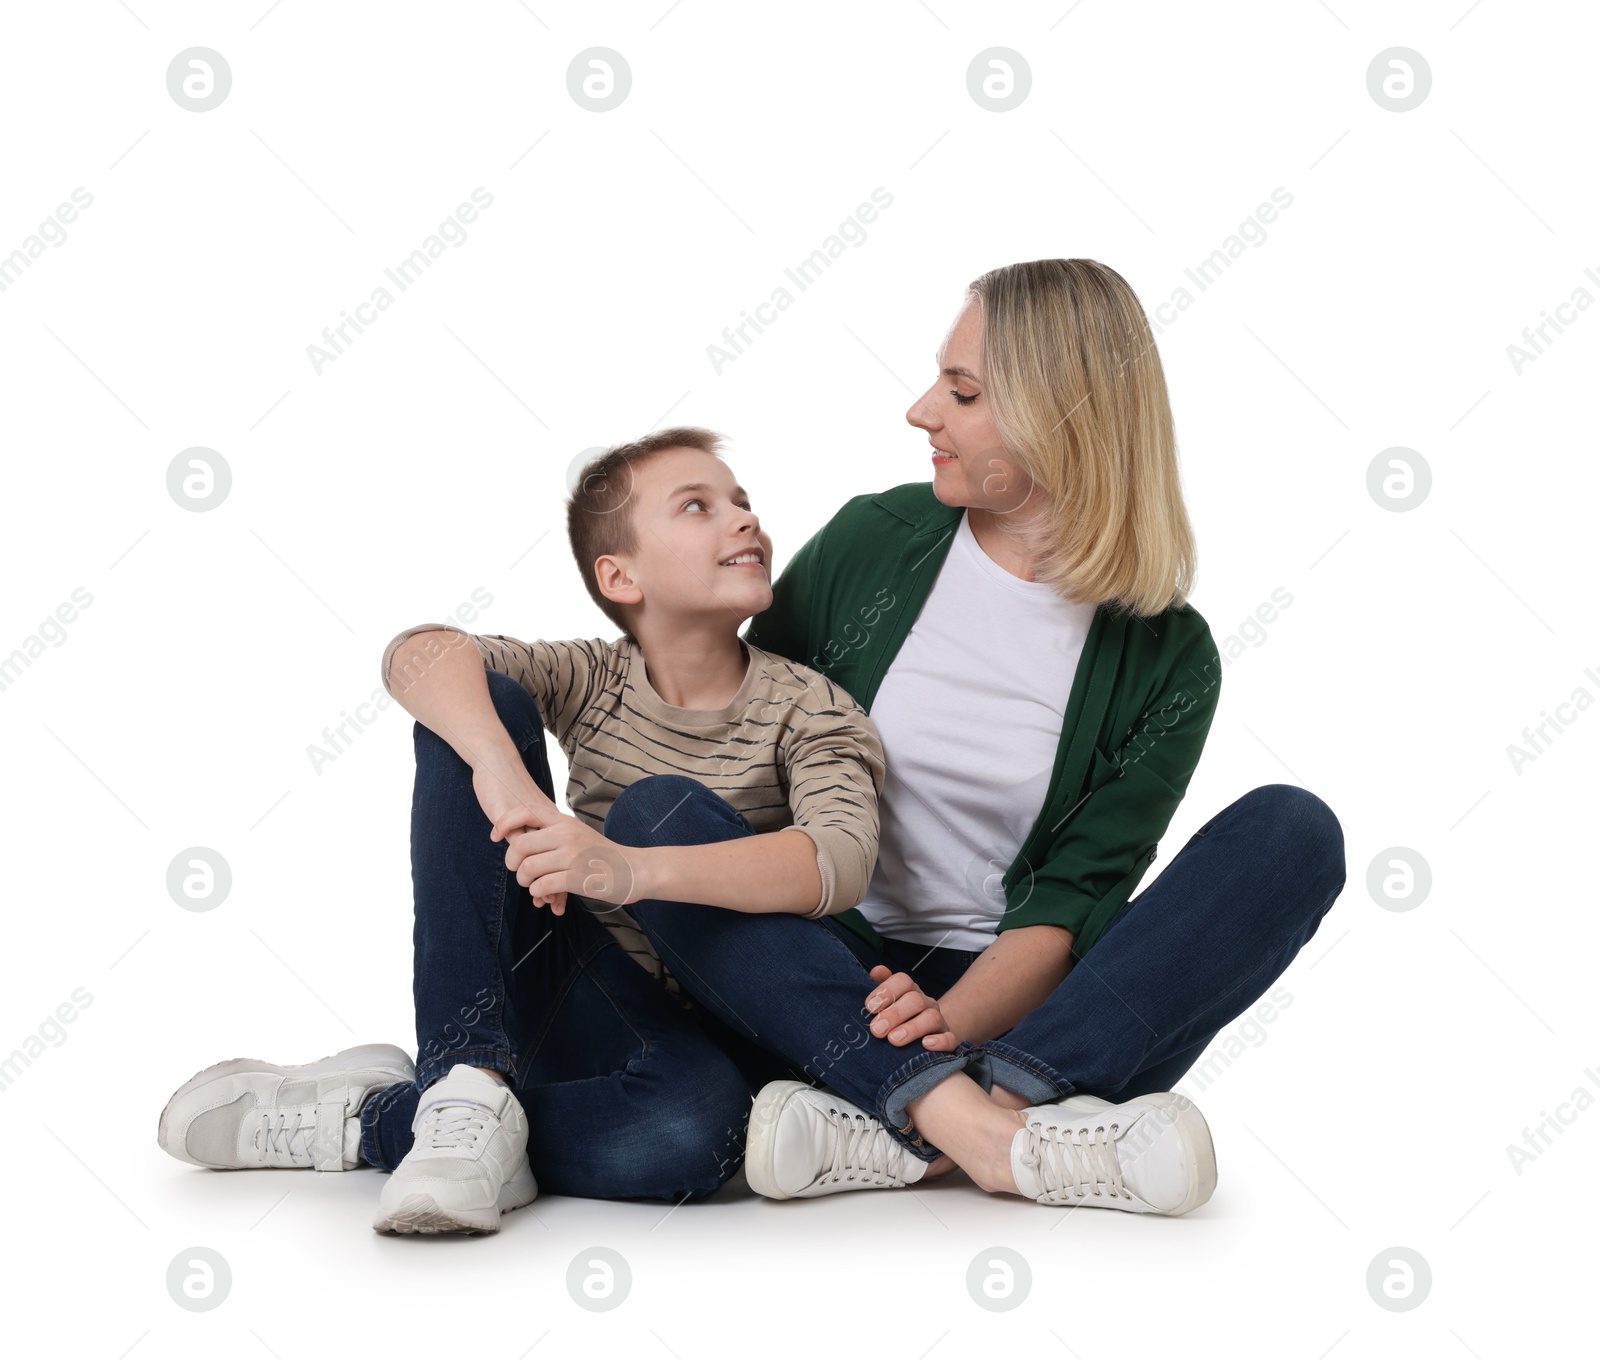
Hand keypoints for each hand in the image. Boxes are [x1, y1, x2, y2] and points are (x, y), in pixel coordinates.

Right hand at [472, 760, 569, 912]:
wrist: (496, 763)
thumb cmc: (507, 787)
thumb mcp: (523, 813)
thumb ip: (532, 831)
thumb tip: (537, 853)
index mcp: (553, 822)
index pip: (565, 855)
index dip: (565, 875)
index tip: (565, 898)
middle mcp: (547, 822)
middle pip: (558, 858)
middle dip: (557, 883)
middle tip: (553, 904)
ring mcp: (532, 821)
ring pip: (542, 856)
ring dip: (541, 879)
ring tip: (539, 899)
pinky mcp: (515, 818)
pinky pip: (521, 845)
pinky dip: (524, 865)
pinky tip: (521, 879)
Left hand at [488, 801, 644, 914]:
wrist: (633, 870)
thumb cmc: (602, 855)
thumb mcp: (577, 834)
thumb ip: (552, 834)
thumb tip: (520, 841)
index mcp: (564, 821)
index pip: (526, 810)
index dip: (504, 822)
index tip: (495, 836)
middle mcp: (567, 834)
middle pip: (519, 845)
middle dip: (512, 863)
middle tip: (520, 871)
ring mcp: (572, 855)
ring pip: (527, 867)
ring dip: (524, 881)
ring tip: (533, 885)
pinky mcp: (576, 877)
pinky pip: (542, 885)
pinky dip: (538, 892)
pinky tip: (545, 894)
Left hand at [864, 965, 957, 1051]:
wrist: (924, 1035)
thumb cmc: (896, 1018)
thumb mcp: (886, 1002)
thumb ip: (880, 986)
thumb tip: (876, 970)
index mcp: (910, 990)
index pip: (903, 981)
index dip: (886, 991)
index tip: (869, 1007)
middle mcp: (926, 1002)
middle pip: (915, 1000)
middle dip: (894, 1014)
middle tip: (876, 1029)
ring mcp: (939, 1021)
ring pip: (932, 1018)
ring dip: (912, 1029)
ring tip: (893, 1040)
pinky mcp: (948, 1039)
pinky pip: (949, 1039)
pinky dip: (940, 1041)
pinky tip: (925, 1044)